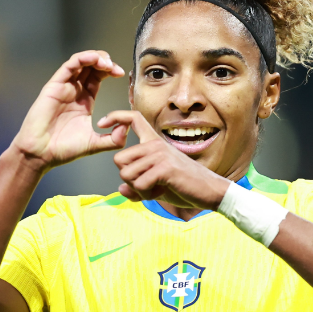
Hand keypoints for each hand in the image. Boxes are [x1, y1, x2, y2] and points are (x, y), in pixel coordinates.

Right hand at [10, 51, 126, 172]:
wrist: (41, 154)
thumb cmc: (62, 150)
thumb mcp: (95, 144)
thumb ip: (113, 139)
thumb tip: (127, 128)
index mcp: (84, 101)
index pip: (98, 77)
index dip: (111, 71)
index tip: (121, 74)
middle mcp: (74, 91)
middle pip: (91, 66)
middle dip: (106, 62)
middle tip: (116, 69)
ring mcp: (63, 87)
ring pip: (80, 62)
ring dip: (96, 57)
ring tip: (107, 63)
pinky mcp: (54, 86)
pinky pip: (68, 66)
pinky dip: (82, 59)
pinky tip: (94, 59)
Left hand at [99, 110, 230, 209]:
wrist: (210, 191)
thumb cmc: (182, 186)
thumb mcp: (155, 185)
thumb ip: (137, 186)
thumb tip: (122, 189)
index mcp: (154, 142)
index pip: (133, 118)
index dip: (115, 116)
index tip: (102, 122)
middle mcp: (155, 144)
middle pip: (118, 159)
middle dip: (128, 178)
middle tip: (146, 184)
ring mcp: (160, 154)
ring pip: (126, 174)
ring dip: (138, 188)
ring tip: (156, 188)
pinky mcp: (165, 168)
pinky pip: (139, 184)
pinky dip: (146, 194)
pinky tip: (161, 191)